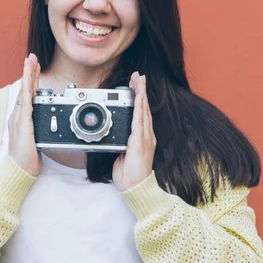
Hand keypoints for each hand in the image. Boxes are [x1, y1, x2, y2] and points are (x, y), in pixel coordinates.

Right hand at [8, 53, 41, 176]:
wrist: (18, 170)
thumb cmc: (26, 159)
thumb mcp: (36, 140)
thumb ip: (39, 129)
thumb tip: (47, 125)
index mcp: (21, 118)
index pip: (27, 95)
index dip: (31, 80)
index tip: (34, 67)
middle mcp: (18, 116)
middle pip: (25, 89)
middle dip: (29, 72)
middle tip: (32, 56)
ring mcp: (19, 118)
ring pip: (24, 91)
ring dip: (28, 75)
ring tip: (30, 61)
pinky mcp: (23, 124)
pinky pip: (25, 103)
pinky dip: (27, 90)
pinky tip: (28, 81)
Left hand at [112, 72, 155, 191]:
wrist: (136, 188)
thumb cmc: (129, 176)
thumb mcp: (122, 156)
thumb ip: (121, 145)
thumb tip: (115, 139)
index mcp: (142, 138)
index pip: (141, 113)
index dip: (139, 98)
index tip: (136, 85)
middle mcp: (146, 136)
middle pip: (144, 107)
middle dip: (141, 90)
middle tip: (138, 75)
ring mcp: (145, 138)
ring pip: (143, 110)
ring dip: (141, 93)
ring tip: (139, 79)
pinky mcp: (141, 141)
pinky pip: (139, 120)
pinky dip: (139, 107)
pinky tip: (139, 97)